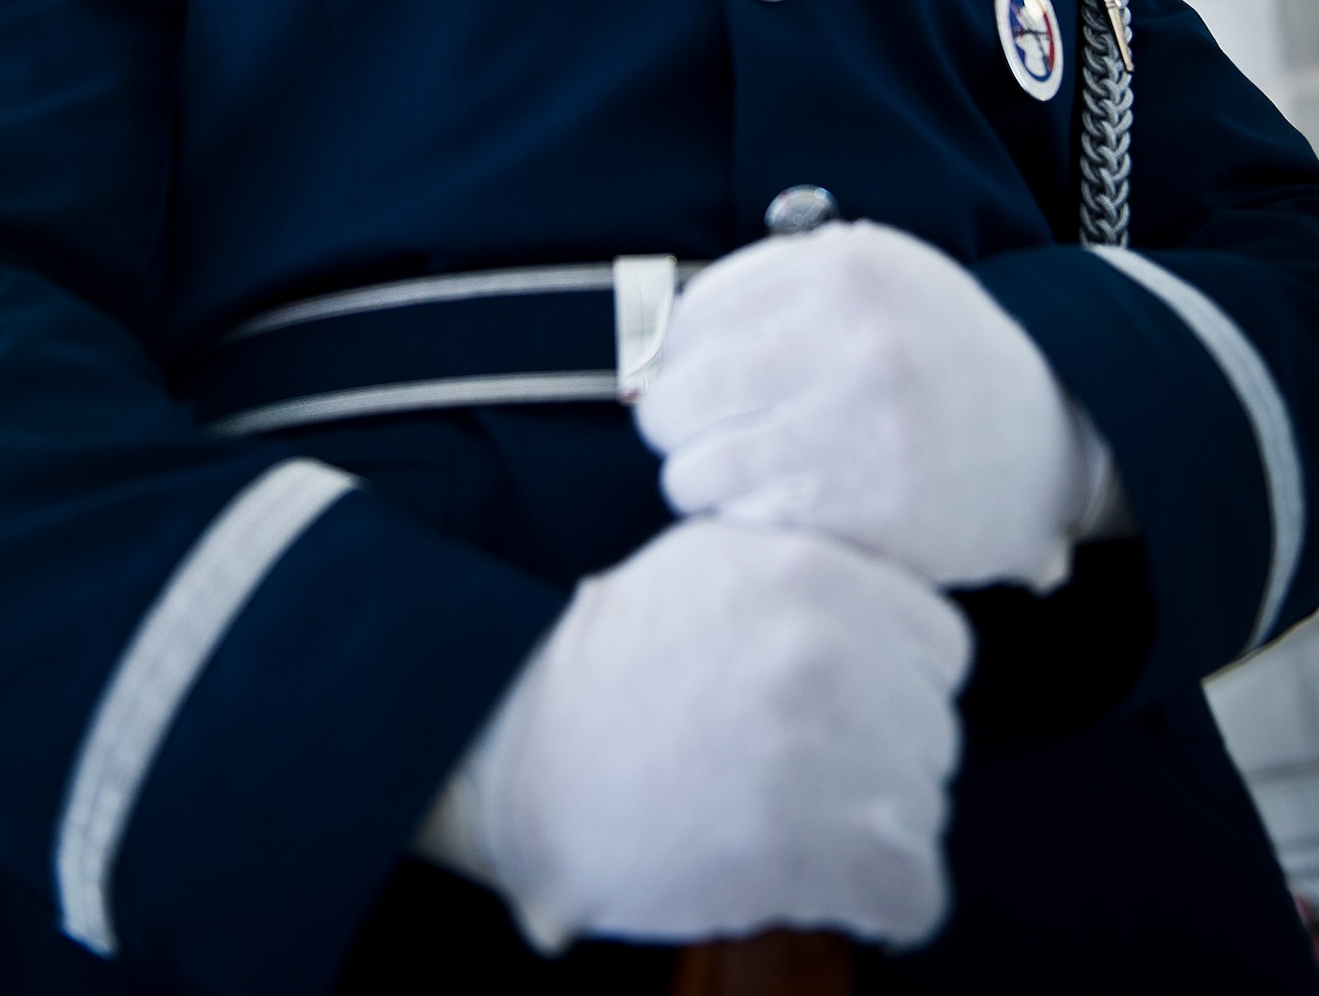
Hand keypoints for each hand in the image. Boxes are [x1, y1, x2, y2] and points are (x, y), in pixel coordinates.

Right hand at [415, 516, 970, 951]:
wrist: (528, 763)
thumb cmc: (610, 668)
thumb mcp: (710, 564)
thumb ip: (807, 574)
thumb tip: (884, 611)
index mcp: (815, 571)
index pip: (941, 646)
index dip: (893, 684)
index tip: (839, 712)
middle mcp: (838, 648)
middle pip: (933, 729)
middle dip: (880, 757)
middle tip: (796, 772)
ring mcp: (840, 749)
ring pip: (924, 809)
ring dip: (871, 828)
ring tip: (784, 818)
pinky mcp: (831, 851)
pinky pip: (918, 894)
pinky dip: (880, 905)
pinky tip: (817, 882)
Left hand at [637, 221, 1108, 590]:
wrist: (1049, 430)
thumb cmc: (932, 350)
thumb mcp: (871, 276)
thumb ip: (771, 287)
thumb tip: (650, 341)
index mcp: (844, 268)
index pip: (690, 316)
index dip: (673, 356)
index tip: (690, 378)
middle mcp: (854, 340)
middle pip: (680, 392)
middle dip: (672, 420)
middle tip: (694, 434)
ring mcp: (862, 427)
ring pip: (696, 466)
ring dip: (698, 478)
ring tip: (736, 474)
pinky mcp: (871, 510)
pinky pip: (744, 521)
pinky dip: (740, 522)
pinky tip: (774, 507)